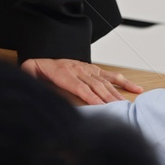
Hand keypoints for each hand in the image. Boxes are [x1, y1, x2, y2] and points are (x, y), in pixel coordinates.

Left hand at [22, 57, 142, 105]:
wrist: (43, 53)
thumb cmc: (37, 68)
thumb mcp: (28, 71)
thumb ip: (29, 76)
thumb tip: (30, 80)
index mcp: (62, 72)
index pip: (78, 86)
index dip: (90, 97)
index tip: (100, 107)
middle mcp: (77, 69)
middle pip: (95, 86)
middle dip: (107, 99)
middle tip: (118, 111)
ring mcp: (87, 68)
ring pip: (104, 82)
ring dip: (116, 94)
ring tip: (126, 106)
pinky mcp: (94, 69)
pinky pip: (110, 76)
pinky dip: (124, 82)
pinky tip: (135, 89)